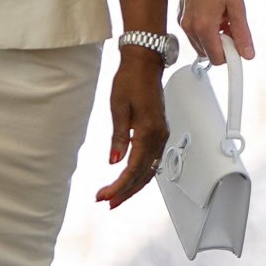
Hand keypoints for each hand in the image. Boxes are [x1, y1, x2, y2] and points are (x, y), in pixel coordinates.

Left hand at [95, 50, 168, 210]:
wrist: (145, 63)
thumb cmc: (130, 80)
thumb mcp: (118, 107)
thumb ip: (119, 137)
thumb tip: (114, 161)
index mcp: (149, 132)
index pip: (133, 169)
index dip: (118, 186)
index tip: (103, 196)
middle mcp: (159, 137)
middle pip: (144, 175)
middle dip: (125, 192)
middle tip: (108, 203)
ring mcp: (161, 135)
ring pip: (150, 170)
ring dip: (133, 186)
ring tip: (116, 196)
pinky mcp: (159, 132)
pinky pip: (152, 160)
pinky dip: (141, 174)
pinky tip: (130, 179)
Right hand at [179, 0, 253, 64]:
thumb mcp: (237, 6)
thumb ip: (242, 33)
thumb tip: (247, 54)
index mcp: (203, 26)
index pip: (216, 59)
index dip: (230, 55)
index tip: (239, 46)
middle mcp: (189, 27)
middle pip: (207, 53)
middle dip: (222, 45)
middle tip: (232, 27)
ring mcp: (183, 21)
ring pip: (200, 44)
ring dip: (214, 38)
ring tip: (223, 17)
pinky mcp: (181, 15)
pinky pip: (194, 32)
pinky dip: (206, 29)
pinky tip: (214, 13)